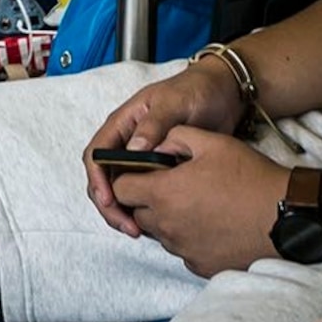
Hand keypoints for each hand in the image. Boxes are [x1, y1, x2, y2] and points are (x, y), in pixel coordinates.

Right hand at [82, 59, 251, 235]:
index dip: (98, 179)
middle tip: (128, 226)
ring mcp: (143, 158)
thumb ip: (154, 124)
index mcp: (123, 124)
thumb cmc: (195, 91)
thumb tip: (133, 150)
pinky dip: (143, 209)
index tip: (109, 200)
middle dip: (109, 204)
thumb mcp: (174, 103)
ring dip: (124, 210)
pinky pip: (144, 193)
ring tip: (139, 230)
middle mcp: (127, 142)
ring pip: (121, 189)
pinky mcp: (160, 170)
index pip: (97, 155)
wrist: (224, 94)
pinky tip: (156, 222)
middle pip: (104, 178)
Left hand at [104, 129, 291, 276]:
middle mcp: (167, 226)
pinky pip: (184, 251)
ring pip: (161, 234)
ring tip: (200, 204)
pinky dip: (191, 238)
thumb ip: (175, 136)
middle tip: (176, 186)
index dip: (128, 178)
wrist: (290, 217)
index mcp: (163, 194)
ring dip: (170, 219)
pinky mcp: (202, 266)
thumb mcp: (213, 143)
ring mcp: (184, 250)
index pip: (120, 189)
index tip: (145, 173)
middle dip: (149, 199)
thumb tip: (156, 145)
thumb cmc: (251, 178)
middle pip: (138, 213)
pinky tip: (213, 224)